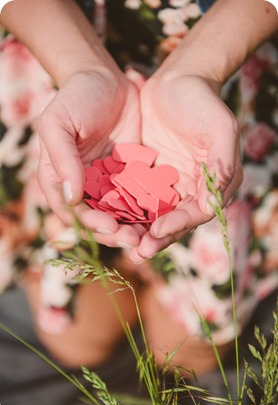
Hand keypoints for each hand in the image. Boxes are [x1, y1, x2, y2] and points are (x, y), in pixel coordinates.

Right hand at [37, 69, 142, 247]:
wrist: (108, 81)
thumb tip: (71, 197)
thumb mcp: (59, 122)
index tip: (109, 227)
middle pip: (97, 220)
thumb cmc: (76, 98)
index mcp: (61, 179)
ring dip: (134, 229)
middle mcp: (85, 187)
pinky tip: (163, 218)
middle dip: (115, 234)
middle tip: (135, 241)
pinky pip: (140, 199)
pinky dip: (149, 212)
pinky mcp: (132, 179)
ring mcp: (109, 185)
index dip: (89, 224)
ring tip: (150, 237)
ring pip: (120, 215)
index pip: (72, 211)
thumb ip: (62, 158)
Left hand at [129, 74, 242, 261]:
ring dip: (138, 230)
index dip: (179, 225)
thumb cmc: (202, 103)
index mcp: (213, 184)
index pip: (197, 213)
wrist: (176, 82)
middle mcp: (191, 190)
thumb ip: (221, 164)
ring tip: (120, 241)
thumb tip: (214, 204)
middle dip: (156, 237)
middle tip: (138, 251)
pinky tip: (109, 218)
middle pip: (174, 221)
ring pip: (153, 214)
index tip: (158, 231)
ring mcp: (168, 185)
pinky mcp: (148, 178)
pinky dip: (125, 209)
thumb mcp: (219, 128)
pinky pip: (135, 197)